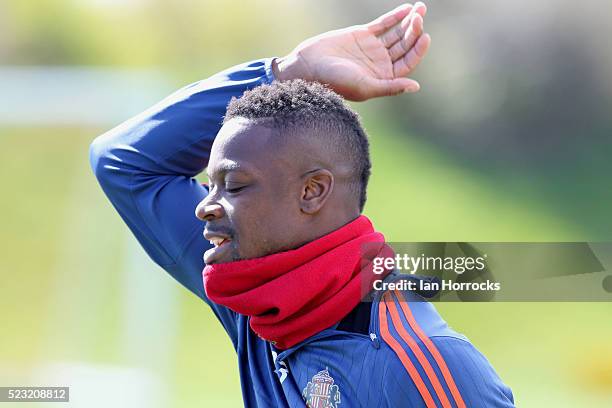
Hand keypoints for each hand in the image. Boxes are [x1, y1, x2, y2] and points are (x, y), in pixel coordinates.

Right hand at [273, 2, 430, 101]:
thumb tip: (416, 87)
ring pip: (396, 33)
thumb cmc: (335, 82)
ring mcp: (372, 48)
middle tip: (419, 18)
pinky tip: (407, 8)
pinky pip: (383, 24)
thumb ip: (390, 87)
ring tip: (420, 9)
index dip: (418, 49)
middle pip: (404, 45)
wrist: (309, 66)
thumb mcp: (365, 87)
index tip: (424, 36)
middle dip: (414, 31)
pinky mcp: (362, 34)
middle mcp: (381, 63)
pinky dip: (395, 16)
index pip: (407, 62)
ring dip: (409, 21)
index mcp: (384, 77)